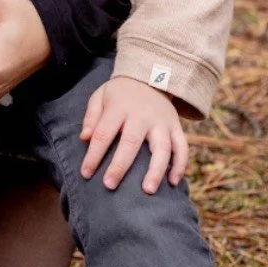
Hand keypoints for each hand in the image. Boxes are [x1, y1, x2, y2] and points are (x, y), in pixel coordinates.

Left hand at [80, 75, 187, 193]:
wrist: (151, 76)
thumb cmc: (120, 93)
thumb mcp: (101, 96)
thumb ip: (92, 116)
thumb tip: (85, 138)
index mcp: (120, 107)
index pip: (104, 133)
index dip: (94, 155)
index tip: (86, 173)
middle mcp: (142, 115)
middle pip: (131, 142)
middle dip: (120, 166)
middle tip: (110, 185)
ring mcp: (162, 122)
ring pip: (162, 147)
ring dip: (156, 170)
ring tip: (148, 190)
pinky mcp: (176, 127)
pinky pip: (182, 147)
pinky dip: (180, 165)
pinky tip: (173, 182)